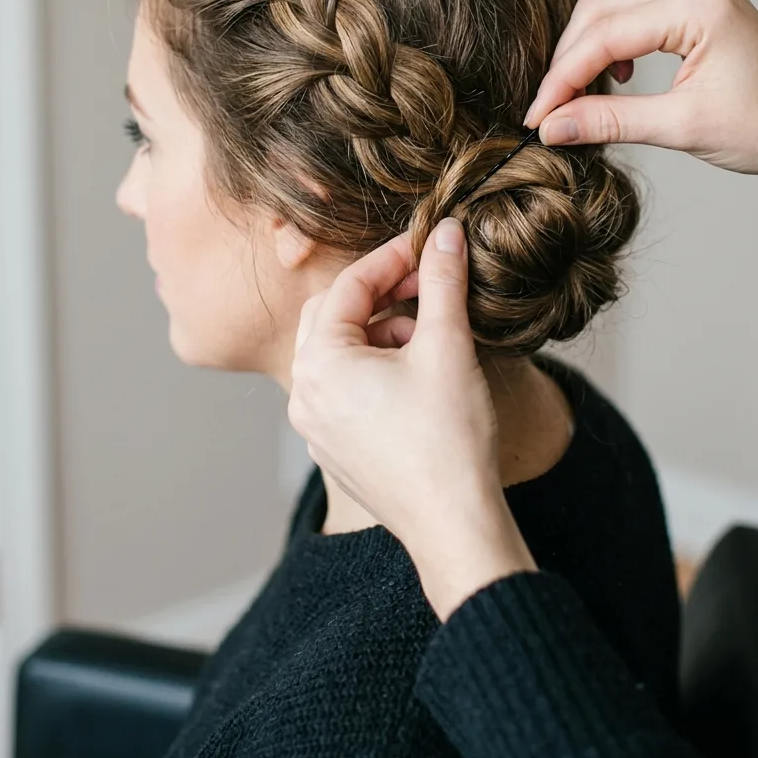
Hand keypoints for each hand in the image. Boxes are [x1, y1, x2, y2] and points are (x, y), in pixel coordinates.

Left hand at [288, 218, 535, 619]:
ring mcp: (315, 427)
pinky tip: (420, 378)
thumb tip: (445, 233)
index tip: (429, 245)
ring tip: (430, 340)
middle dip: (381, 296)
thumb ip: (442, 280)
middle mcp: (304, 394)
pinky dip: (377, 371)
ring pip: (340, 354)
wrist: (454, 524)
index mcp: (320, 363)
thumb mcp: (448, 345)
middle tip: (426, 287)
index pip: (349, 284)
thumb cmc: (448, 438)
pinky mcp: (335, 450)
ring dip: (381, 334)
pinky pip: (345, 391)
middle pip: (333, 315)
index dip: (393, 257)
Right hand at [524, 0, 757, 205]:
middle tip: (553, 109)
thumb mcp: (681, 130)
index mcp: (698, 5)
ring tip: (589, 82)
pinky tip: (619, 56)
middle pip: (599, 4)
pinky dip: (614, 14)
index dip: (562, 78)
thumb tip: (552, 126)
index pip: (603, 35)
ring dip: (589, 31)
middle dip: (569, 58)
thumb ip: (610, 121)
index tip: (537, 116)